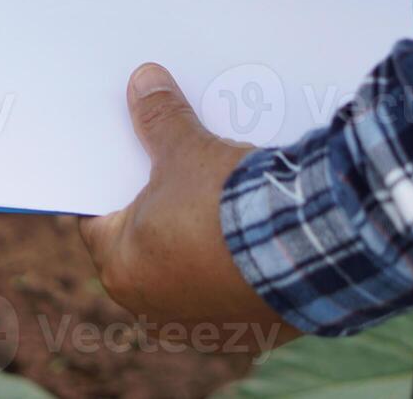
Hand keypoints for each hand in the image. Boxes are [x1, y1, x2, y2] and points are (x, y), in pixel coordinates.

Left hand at [78, 63, 298, 353]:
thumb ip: (158, 118)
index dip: (111, 182)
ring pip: (190, 270)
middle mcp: (155, 306)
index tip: (122, 160)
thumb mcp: (187, 151)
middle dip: (158, 210)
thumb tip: (143, 81)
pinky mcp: (252, 331)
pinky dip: (240, 265)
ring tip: (218, 200)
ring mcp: (205, 324)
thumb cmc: (228, 206)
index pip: (98, 219)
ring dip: (201, 242)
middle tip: (172, 172)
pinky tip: (255, 232)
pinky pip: (234, 289)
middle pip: (145, 245)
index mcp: (120, 269)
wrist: (314, 247)